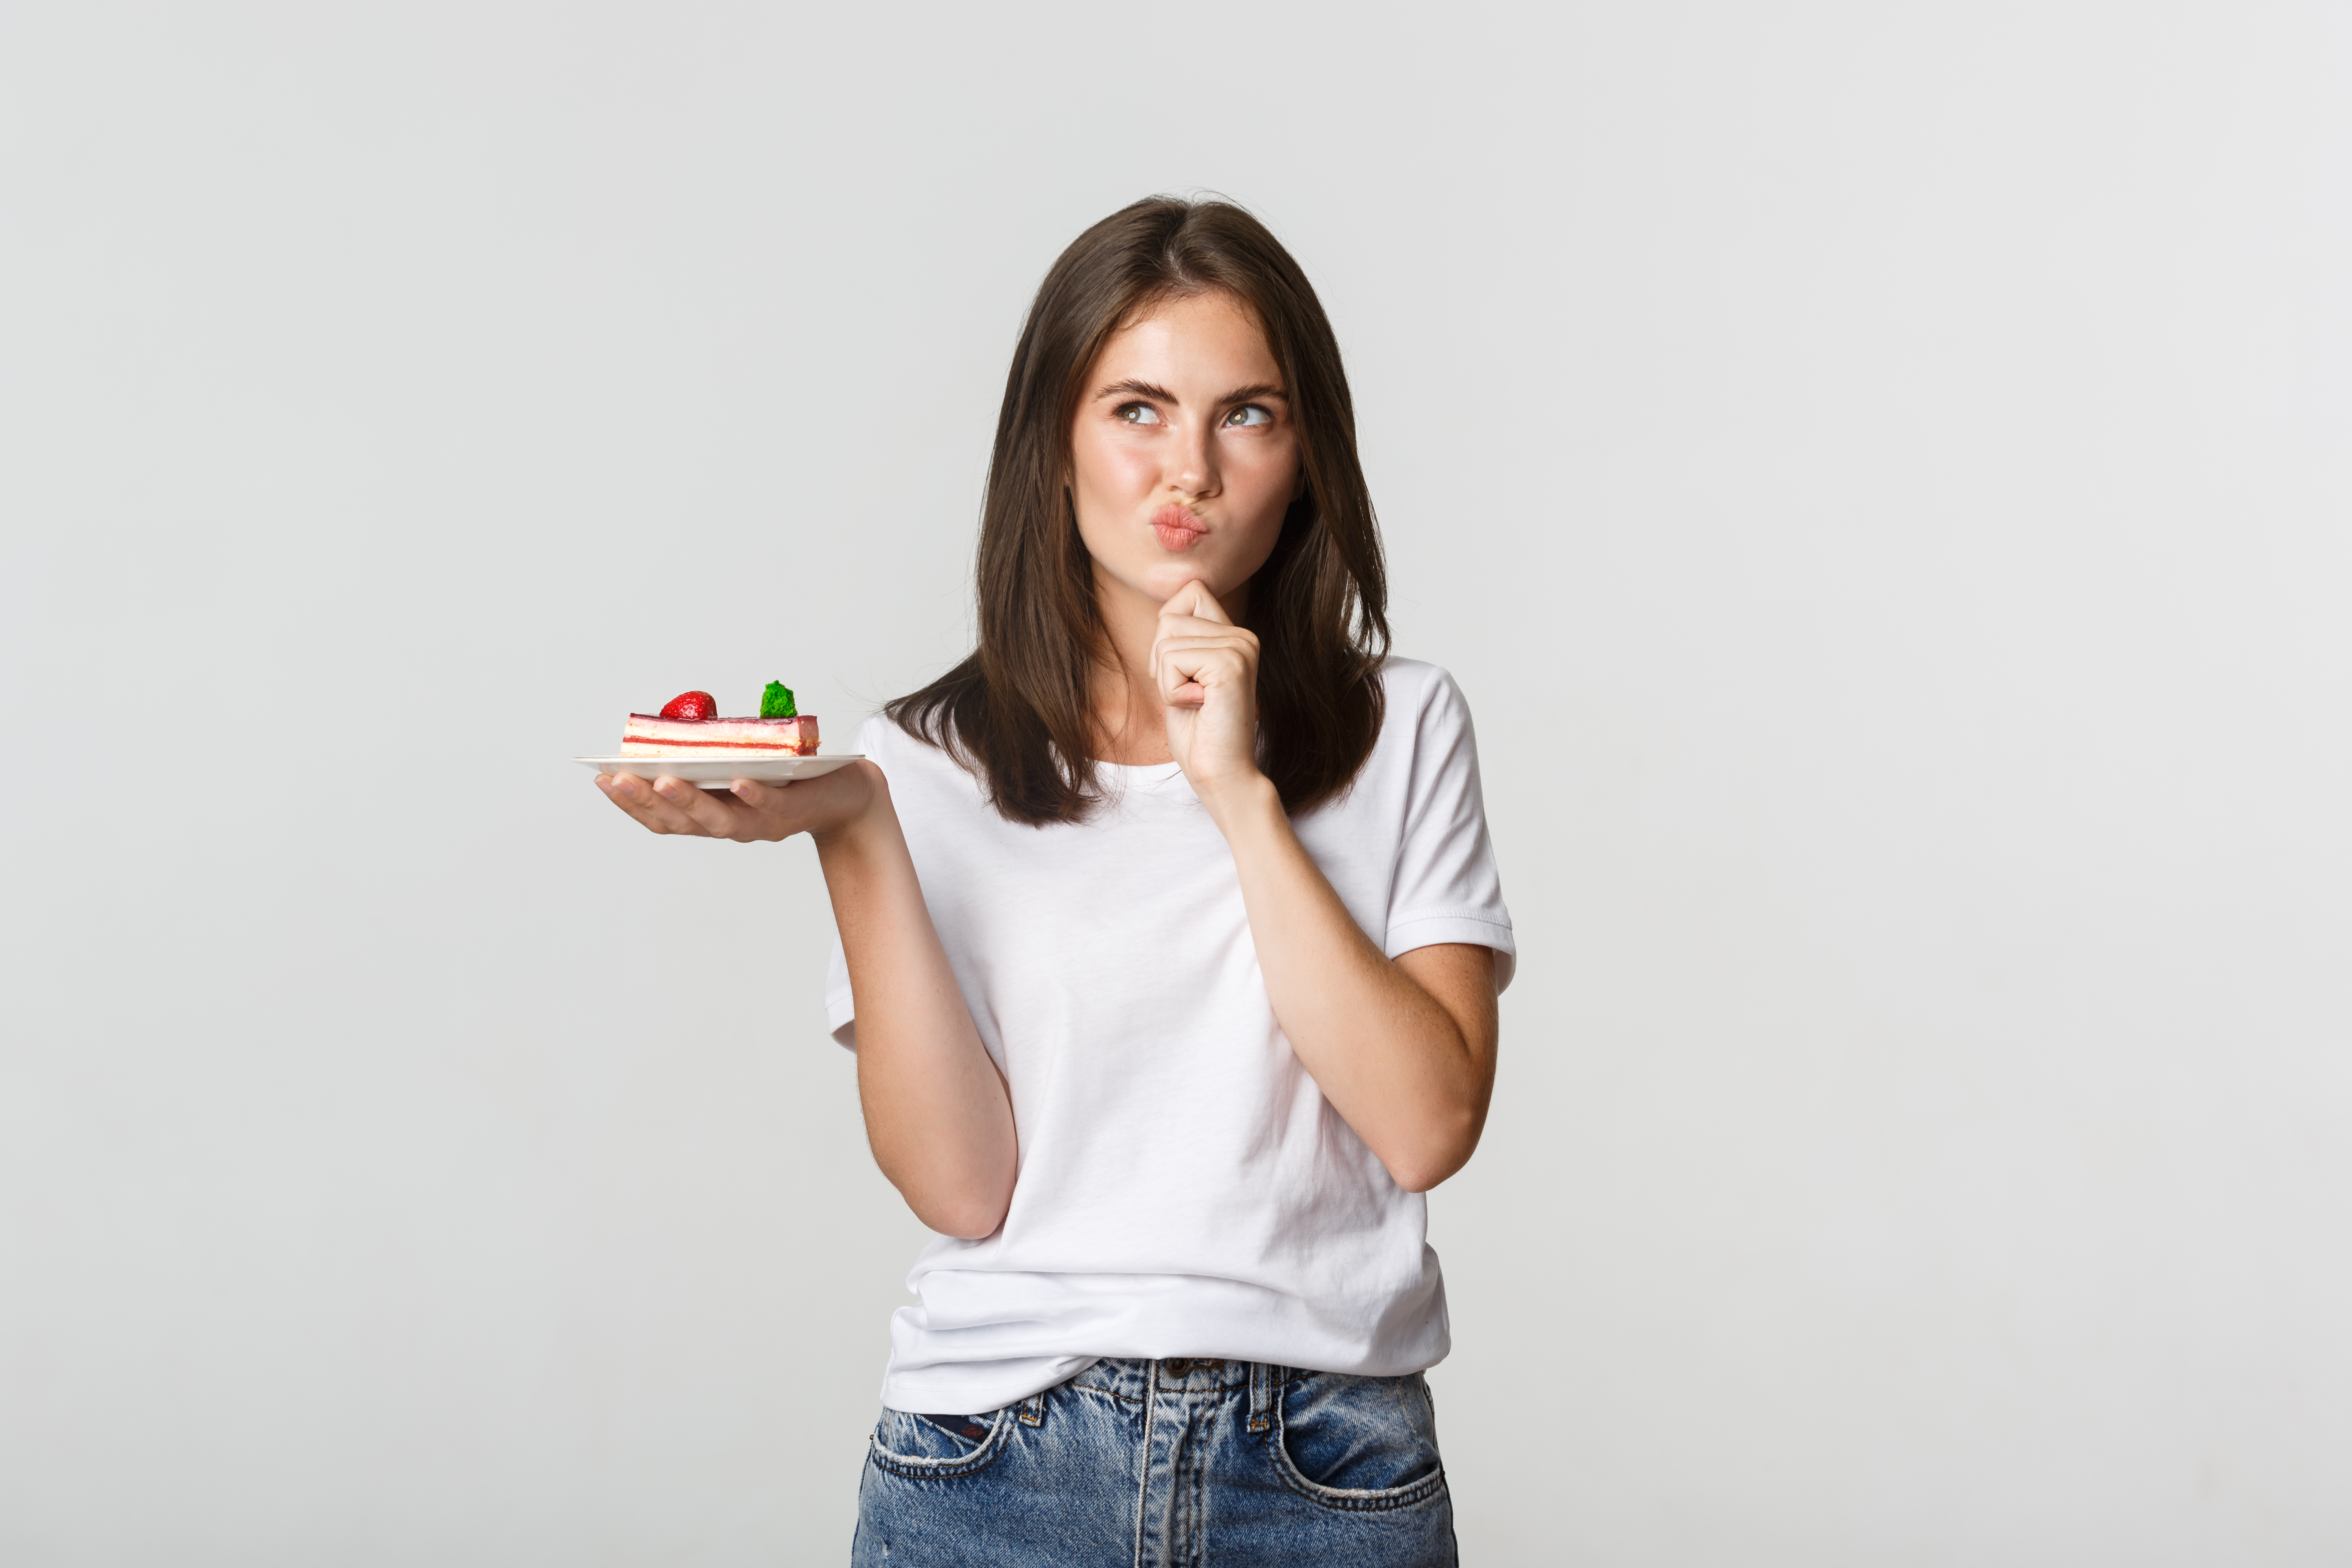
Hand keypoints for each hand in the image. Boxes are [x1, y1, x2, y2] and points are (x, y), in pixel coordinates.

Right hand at [595, 759, 882, 845]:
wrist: (846, 795)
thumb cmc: (789, 775)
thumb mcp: (740, 763)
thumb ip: (711, 754)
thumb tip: (675, 725)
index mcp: (713, 814)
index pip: (663, 818)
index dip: (631, 803)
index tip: (601, 779)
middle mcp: (731, 825)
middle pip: (680, 821)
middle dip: (645, 800)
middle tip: (616, 779)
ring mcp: (760, 823)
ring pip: (718, 820)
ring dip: (688, 801)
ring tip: (661, 780)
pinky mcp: (792, 812)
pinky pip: (768, 807)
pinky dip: (751, 795)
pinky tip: (736, 781)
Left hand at [1152, 580, 1264, 803]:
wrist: (1221, 774)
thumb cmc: (1198, 733)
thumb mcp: (1184, 677)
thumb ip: (1182, 642)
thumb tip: (1165, 613)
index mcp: (1235, 635)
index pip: (1190, 591)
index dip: (1169, 629)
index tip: (1183, 671)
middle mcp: (1243, 635)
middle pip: (1169, 617)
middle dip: (1162, 662)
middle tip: (1189, 695)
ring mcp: (1239, 647)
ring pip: (1166, 640)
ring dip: (1166, 681)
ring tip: (1196, 703)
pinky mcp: (1229, 664)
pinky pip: (1170, 660)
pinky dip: (1171, 691)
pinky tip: (1199, 707)